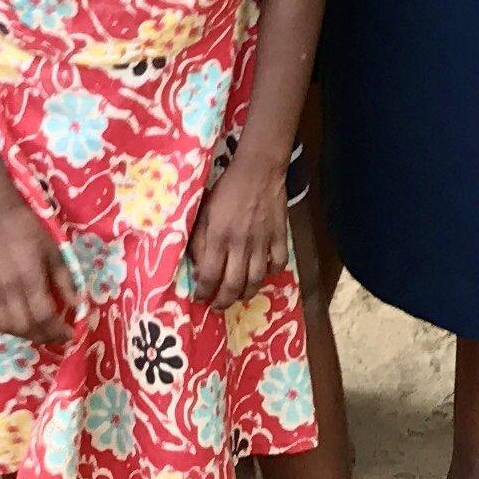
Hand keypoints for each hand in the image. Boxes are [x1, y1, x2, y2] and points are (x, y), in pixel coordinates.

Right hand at [0, 207, 74, 346]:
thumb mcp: (54, 252)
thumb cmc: (29, 230)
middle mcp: (8, 291)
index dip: (58, 331)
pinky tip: (11, 318)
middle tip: (56, 334)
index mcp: (29, 280)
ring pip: (5, 327)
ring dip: (23, 334)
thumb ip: (65, 280)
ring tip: (37, 329)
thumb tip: (78, 304)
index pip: (44, 317)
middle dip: (44, 336)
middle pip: (25, 328)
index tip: (70, 334)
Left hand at [189, 151, 294, 308]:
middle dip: (223, 301)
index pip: (209, 276)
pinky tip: (262, 274)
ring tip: (238, 297)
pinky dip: (271, 274)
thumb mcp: (204, 213)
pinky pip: (278, 264)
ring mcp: (263, 242)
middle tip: (217, 307)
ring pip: (256, 280)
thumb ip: (200, 240)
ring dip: (246, 294)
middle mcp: (241, 244)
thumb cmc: (226, 190)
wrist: (258, 171)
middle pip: (233, 285)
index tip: (199, 298)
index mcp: (218, 237)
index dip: (203, 292)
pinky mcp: (280, 237)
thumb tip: (198, 267)